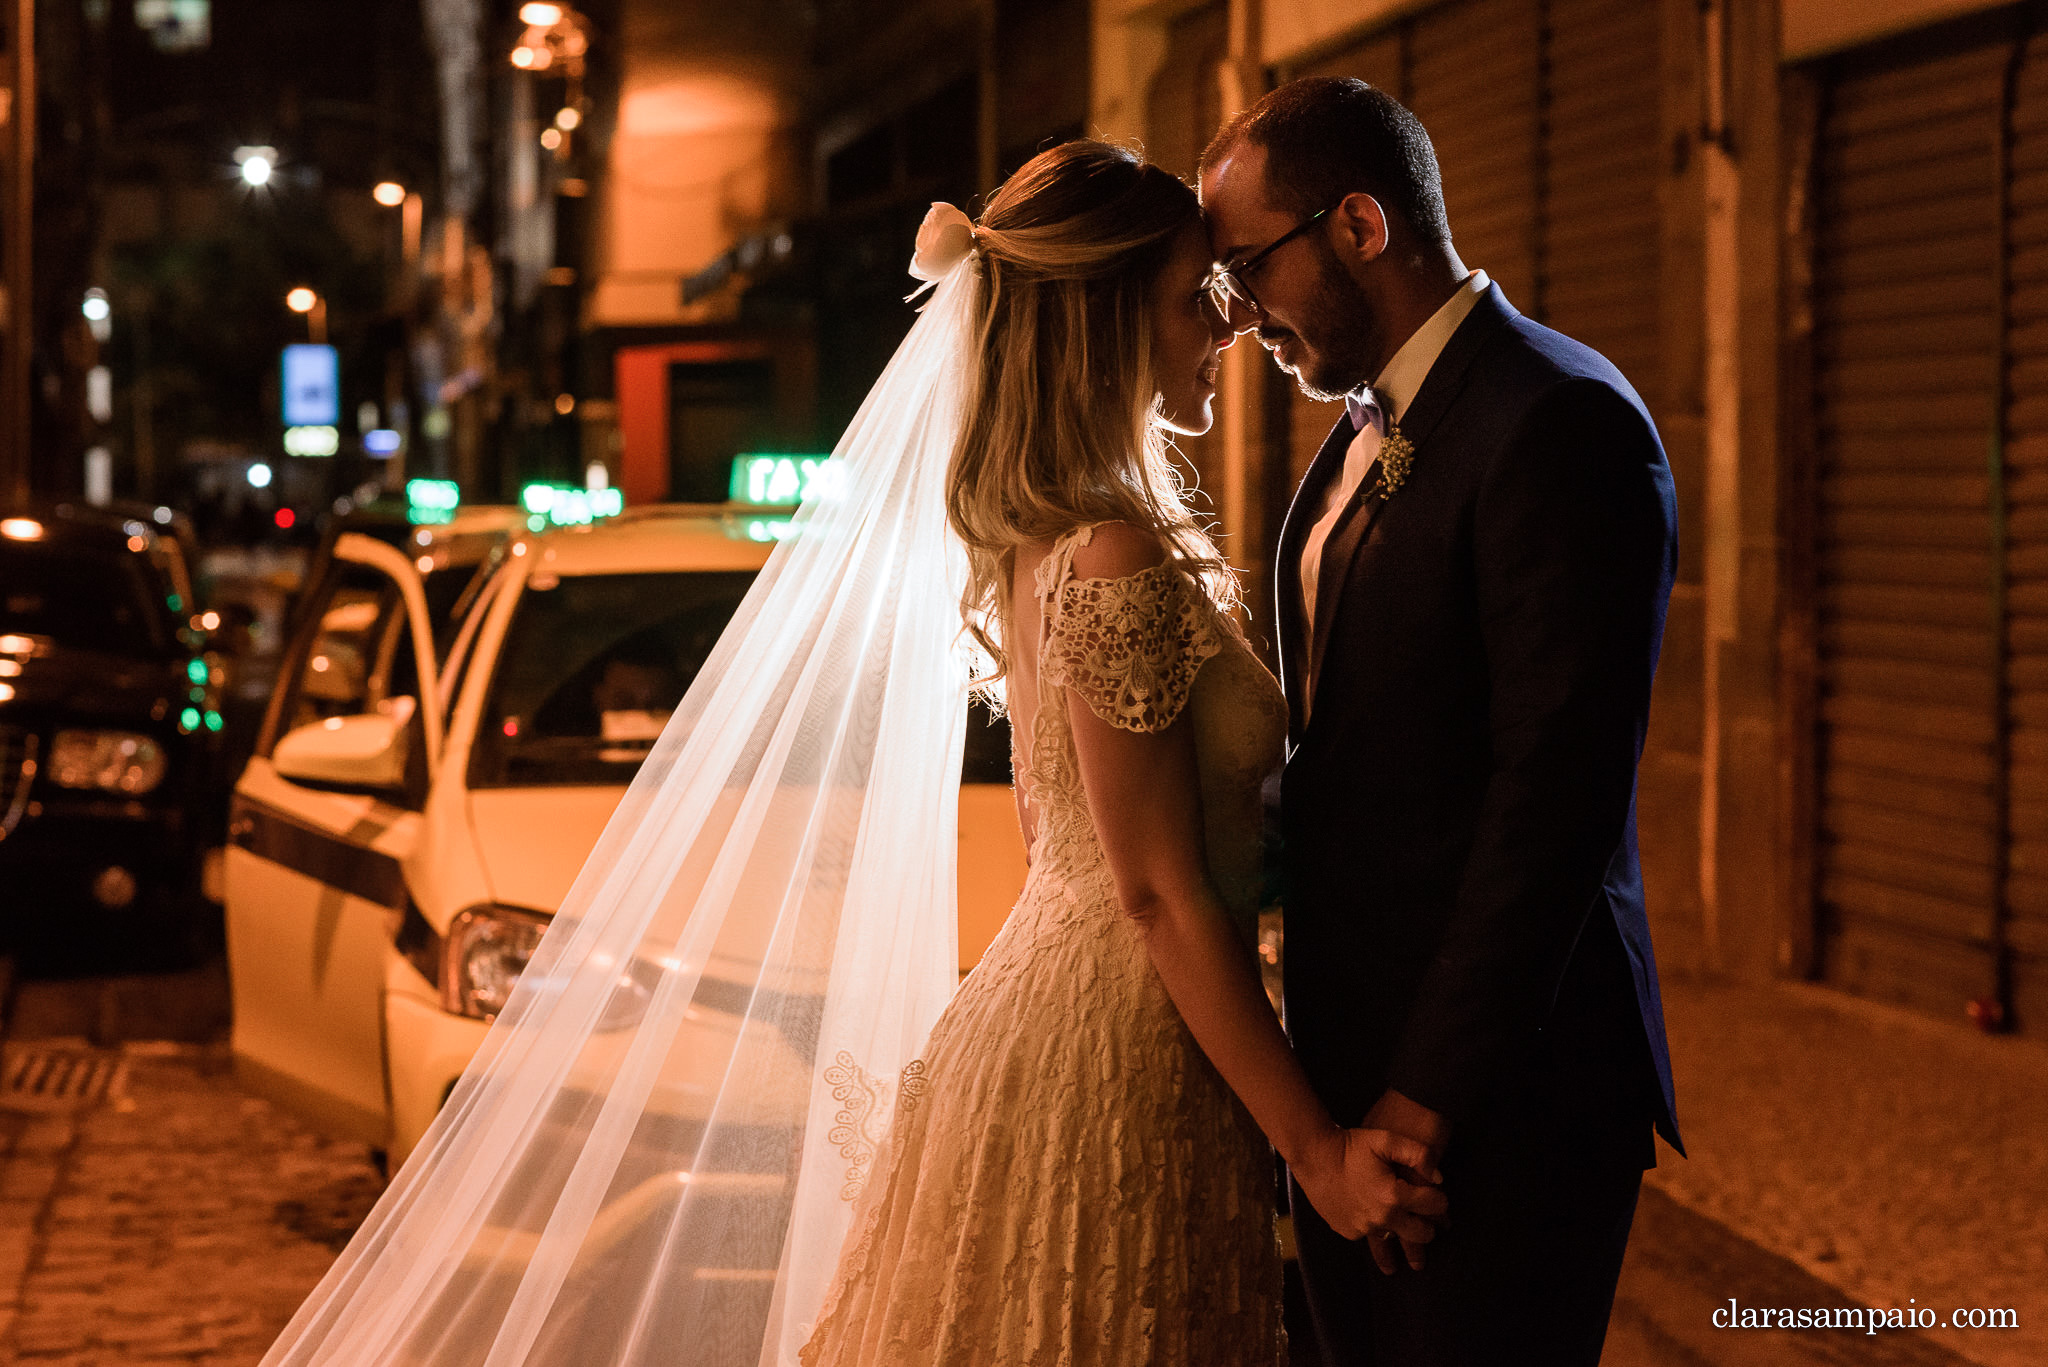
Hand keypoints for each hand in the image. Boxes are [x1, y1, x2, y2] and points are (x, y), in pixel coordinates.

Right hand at [1293, 1126, 1447, 1268]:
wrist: (1314, 1156)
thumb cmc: (1351, 1146)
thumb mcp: (1386, 1139)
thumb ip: (1419, 1154)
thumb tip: (1438, 1178)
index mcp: (1395, 1196)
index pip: (1436, 1207)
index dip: (1440, 1199)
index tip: (1436, 1194)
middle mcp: (1382, 1219)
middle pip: (1423, 1234)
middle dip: (1430, 1224)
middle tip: (1426, 1215)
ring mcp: (1364, 1229)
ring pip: (1397, 1240)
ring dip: (1404, 1232)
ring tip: (1406, 1224)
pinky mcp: (1349, 1232)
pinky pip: (1372, 1236)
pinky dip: (1377, 1227)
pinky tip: (1373, 1213)